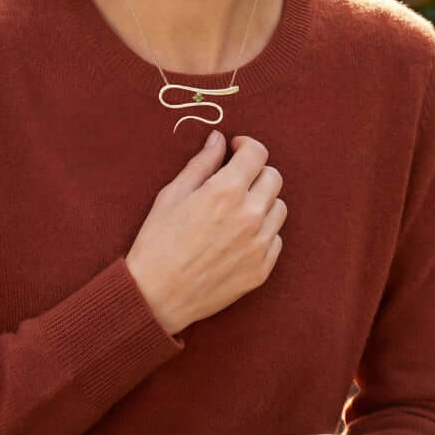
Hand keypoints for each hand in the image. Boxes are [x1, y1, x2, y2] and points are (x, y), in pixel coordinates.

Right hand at [126, 130, 285, 334]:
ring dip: (262, 202)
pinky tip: (238, 236)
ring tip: (236, 210)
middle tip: (235, 179)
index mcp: (226, 191)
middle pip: (274, 177)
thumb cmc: (157, 242)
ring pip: (279, 208)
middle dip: (255, 172)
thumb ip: (201, 163)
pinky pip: (276, 239)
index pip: (257, 153)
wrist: (156, 296)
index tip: (235, 149)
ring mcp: (259, 245)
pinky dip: (262, 232)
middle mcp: (249, 216)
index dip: (246, 145)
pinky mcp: (262, 270)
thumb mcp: (172, 195)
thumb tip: (219, 139)